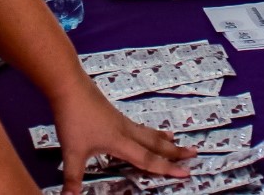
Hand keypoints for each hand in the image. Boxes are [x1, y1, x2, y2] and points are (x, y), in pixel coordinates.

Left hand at [52, 80, 194, 193]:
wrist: (70, 86)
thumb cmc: (74, 118)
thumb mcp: (72, 151)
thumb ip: (73, 177)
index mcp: (120, 141)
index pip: (148, 159)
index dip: (167, 169)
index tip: (186, 173)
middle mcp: (126, 131)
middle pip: (155, 144)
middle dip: (174, 152)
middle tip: (193, 153)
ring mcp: (121, 121)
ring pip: (148, 133)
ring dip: (163, 140)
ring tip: (176, 140)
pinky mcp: (114, 115)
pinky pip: (138, 127)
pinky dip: (149, 132)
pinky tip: (144, 132)